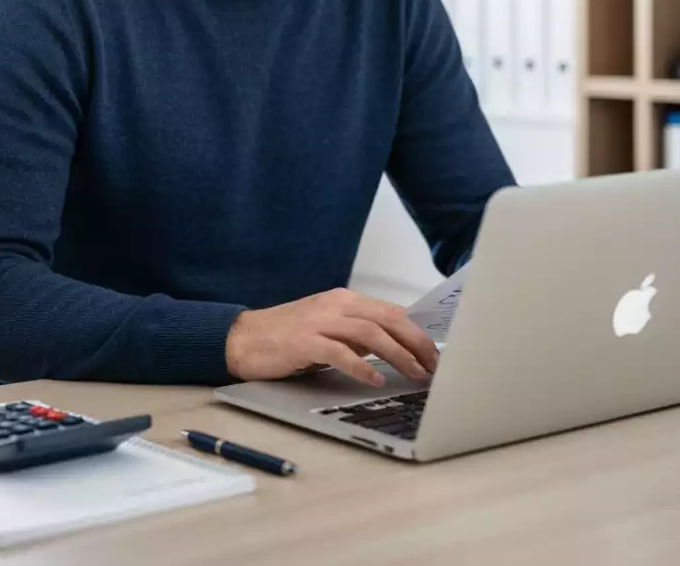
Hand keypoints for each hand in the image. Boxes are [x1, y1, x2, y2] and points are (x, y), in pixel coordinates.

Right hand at [224, 288, 439, 386]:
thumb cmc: (286, 337)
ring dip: (398, 355)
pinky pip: (340, 352)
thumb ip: (356, 334)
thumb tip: (391, 347)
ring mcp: (319, 321)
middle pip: (387, 319)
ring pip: (370, 333)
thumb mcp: (327, 329)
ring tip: (414, 374)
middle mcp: (335, 305)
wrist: (244, 338)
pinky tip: (374, 380)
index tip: (435, 355)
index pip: (391, 312)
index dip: (417, 333)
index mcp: (343, 300)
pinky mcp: (304, 341)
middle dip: (416, 343)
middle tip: (434, 367)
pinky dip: (361, 366)